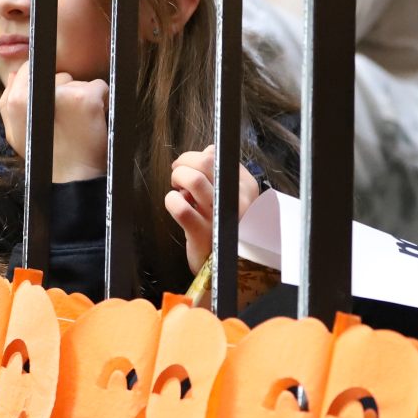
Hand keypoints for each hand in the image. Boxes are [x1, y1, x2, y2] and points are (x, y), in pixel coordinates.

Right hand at [0, 70, 110, 182]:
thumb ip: (11, 101)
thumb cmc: (45, 156)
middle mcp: (35, 92)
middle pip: (58, 76)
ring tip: (78, 123)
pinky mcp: (86, 98)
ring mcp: (63, 93)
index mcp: (15, 100)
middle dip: (66, 93)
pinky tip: (93, 120)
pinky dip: (100, 101)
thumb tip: (17, 72)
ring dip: (82, 98)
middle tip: (66, 121)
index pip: (32, 70)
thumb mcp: (17, 132)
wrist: (73, 179)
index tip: (54, 103)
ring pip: (79, 82)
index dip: (46, 84)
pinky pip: (99, 86)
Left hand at [165, 145, 261, 275]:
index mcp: (247, 187)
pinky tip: (175, 203)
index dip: (197, 156)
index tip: (189, 164)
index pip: (219, 156)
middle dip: (184, 162)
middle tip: (177, 172)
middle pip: (206, 161)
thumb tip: (208, 150)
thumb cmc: (225, 228)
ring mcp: (220, 217)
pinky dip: (171, 200)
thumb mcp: (232, 198)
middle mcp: (237, 200)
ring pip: (193, 180)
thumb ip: (221, 173)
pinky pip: (180, 208)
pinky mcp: (202, 234)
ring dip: (178, 178)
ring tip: (177, 187)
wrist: (226, 268)